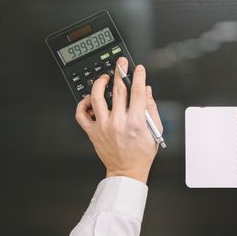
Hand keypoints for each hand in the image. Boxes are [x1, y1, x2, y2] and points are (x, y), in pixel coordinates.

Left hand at [74, 58, 161, 183]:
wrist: (127, 171)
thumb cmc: (141, 153)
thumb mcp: (155, 130)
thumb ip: (151, 108)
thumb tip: (147, 90)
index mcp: (136, 122)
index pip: (137, 91)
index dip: (138, 76)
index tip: (138, 69)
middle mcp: (118, 122)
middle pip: (118, 90)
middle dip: (120, 72)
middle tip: (120, 63)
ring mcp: (103, 127)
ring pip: (97, 98)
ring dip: (100, 84)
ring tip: (104, 78)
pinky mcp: (93, 132)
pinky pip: (81, 114)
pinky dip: (83, 104)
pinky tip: (90, 99)